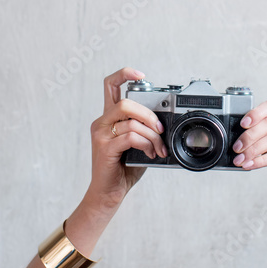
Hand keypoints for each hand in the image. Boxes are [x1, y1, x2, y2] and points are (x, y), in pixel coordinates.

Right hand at [85, 67, 165, 210]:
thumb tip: (165, 123)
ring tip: (158, 148)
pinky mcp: (104, 147)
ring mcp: (101, 134)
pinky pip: (130, 136)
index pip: (110, 85)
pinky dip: (146, 144)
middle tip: (161, 130)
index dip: (125, 74)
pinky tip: (150, 153)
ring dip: (152, 135)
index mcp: (109, 118)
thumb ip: (144, 130)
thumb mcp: (138, 144)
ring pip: (131, 121)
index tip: (141, 75)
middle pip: (126, 102)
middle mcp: (101, 123)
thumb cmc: (123, 169)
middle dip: (149, 115)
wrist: (108, 194)